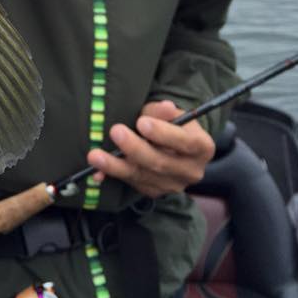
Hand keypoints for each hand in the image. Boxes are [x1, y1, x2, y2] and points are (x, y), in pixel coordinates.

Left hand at [86, 100, 214, 198]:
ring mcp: (172, 184)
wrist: (176, 147)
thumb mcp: (174, 114)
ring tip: (95, 155)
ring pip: (142, 176)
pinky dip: (113, 176)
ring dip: (116, 165)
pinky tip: (97, 171)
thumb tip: (164, 107)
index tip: (142, 123)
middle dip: (135, 148)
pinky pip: (132, 184)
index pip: (185, 142)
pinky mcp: (155, 191)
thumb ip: (164, 111)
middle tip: (116, 132)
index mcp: (202, 147)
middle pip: (160, 162)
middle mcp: (191, 171)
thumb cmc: (174, 125)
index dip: (163, 133)